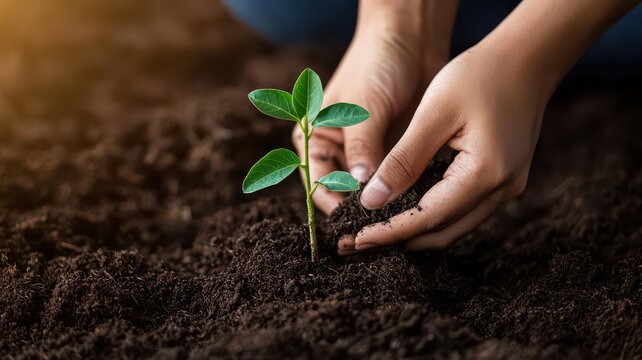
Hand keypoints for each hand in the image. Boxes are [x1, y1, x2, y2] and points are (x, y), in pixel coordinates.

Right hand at [293, 0, 455, 214]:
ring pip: (371, 190)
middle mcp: (339, 151)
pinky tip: (416, 200)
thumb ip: (362, 150)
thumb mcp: (363, 108)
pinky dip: (403, 191)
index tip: (357, 221)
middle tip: (382, 225)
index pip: (318, 184)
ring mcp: (368, 153)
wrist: (410, 39)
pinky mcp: (394, 151)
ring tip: (400, 215)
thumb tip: (363, 191)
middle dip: (361, 208)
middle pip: (344, 192)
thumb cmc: (376, 65)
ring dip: (383, 202)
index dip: (334, 204)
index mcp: (316, 139)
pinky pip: (396, 179)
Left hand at [347, 43, 546, 251]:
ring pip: (454, 226)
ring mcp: (507, 187)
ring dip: (416, 232)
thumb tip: (372, 200)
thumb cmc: (478, 76)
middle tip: (358, 243)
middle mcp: (502, 189)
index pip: (428, 218)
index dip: (390, 232)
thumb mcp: (433, 114)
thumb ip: (403, 160)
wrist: (527, 58)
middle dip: (399, 240)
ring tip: (376, 232)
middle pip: (443, 232)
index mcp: (485, 173)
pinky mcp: (503, 179)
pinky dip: (433, 216)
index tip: (356, 240)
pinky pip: (464, 211)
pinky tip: (406, 211)